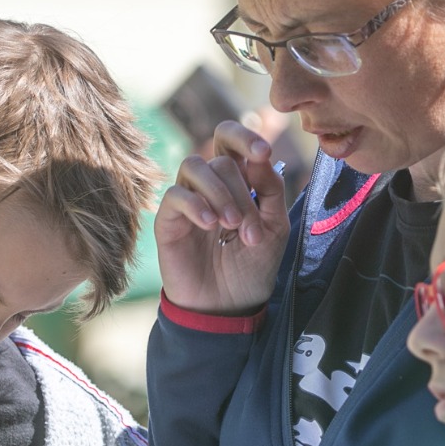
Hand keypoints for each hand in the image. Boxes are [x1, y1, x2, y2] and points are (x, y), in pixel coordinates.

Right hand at [152, 121, 290, 313]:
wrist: (229, 307)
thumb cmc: (253, 266)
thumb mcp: (276, 228)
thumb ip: (271, 190)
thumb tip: (260, 156)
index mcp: (237, 181)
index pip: (231, 140)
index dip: (244, 137)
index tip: (263, 153)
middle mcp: (210, 186)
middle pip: (220, 161)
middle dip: (241, 193)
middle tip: (250, 230)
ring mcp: (188, 201)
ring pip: (194, 167)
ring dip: (218, 193)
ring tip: (231, 226)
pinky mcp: (168, 221)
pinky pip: (175, 196)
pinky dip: (195, 205)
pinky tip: (210, 226)